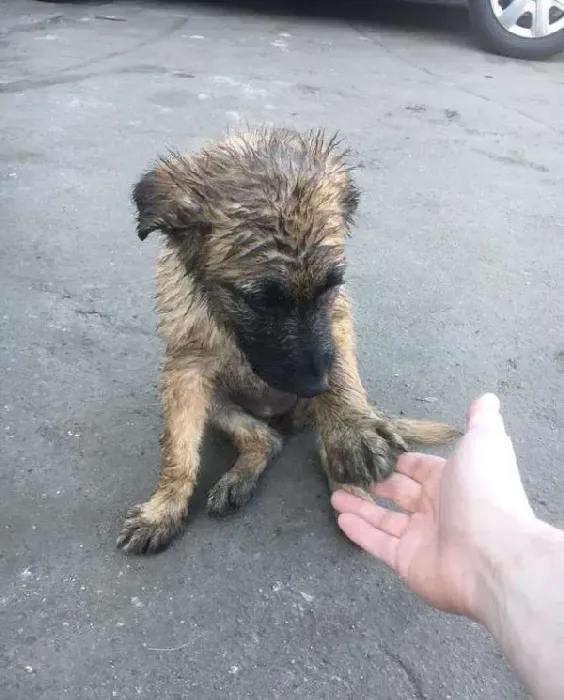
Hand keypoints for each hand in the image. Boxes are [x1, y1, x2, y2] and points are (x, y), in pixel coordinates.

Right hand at [331, 394, 535, 619]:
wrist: (492, 552)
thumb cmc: (484, 491)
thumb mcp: (484, 443)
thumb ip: (482, 420)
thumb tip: (486, 398)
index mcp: (451, 482)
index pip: (421, 469)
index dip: (401, 463)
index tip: (378, 455)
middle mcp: (437, 510)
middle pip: (399, 494)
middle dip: (377, 484)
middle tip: (352, 474)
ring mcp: (421, 538)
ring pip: (384, 520)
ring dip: (360, 507)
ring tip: (335, 496)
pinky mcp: (408, 563)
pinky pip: (378, 544)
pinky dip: (359, 532)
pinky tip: (341, 518)